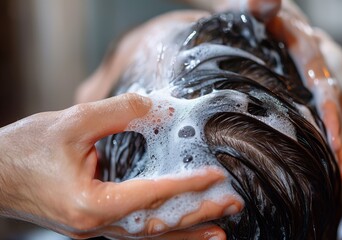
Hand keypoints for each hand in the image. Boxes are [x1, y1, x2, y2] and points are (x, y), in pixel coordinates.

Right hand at [0, 93, 241, 238]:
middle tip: (232, 205)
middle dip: (197, 216)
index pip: (149, 197)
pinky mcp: (95, 223)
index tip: (215, 177)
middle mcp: (96, 225)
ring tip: (220, 231)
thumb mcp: (71, 122)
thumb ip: (117, 112)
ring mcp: (96, 229)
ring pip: (148, 237)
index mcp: (90, 204)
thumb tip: (157, 106)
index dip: (185, 186)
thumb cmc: (25, 149)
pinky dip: (162, 232)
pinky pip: (135, 232)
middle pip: (156, 226)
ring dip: (186, 233)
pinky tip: (180, 229)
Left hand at [264, 0, 341, 182]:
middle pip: (333, 101)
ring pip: (331, 108)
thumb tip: (266, 0)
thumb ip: (258, 6)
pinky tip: (323, 158)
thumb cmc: (248, 15)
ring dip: (332, 141)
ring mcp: (316, 71)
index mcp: (305, 43)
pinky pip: (321, 108)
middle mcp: (318, 58)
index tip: (331, 140)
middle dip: (335, 136)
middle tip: (336, 172)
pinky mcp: (309, 82)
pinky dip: (323, 132)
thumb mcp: (250, 8)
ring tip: (334, 175)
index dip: (328, 110)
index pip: (322, 80)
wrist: (253, 15)